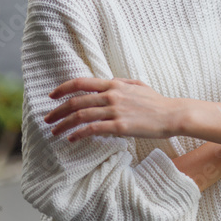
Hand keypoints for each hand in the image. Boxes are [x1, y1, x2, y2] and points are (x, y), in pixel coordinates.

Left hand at [45, 77, 180, 141]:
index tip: (52, 96)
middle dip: (57, 111)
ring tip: (55, 131)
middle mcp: (112, 96)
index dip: (63, 88)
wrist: (172, 115)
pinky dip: (79, 134)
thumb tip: (110, 81)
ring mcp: (115, 111)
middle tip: (47, 119)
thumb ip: (122, 83)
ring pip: (81, 116)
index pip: (81, 83)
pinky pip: (93, 129)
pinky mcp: (120, 126)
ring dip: (64, 124)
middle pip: (76, 102)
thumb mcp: (139, 86)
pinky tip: (72, 138)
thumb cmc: (158, 102)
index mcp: (115, 85)